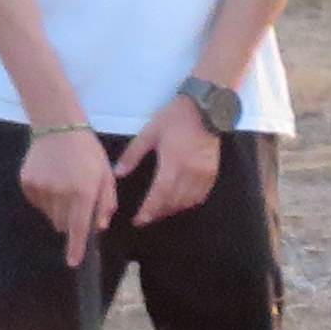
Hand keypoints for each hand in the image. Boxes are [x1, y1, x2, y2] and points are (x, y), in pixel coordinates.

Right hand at [21, 127, 119, 266]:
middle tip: (77, 201)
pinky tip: (51, 179)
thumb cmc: (88, 152)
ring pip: (51, 215)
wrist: (58, 126)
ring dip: (59, 209)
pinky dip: (46, 198)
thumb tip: (98, 227)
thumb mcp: (105, 176)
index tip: (73, 263)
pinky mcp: (27, 183)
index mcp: (83, 192)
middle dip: (72, 221)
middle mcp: (60, 193)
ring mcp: (41, 188)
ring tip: (64, 185)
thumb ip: (105, 203)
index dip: (76, 247)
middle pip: (64, 224)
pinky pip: (38, 203)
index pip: (78, 227)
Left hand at [129, 104, 223, 225]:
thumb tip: (118, 174)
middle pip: (173, 202)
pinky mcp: (212, 174)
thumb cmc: (175, 118)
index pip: (159, 195)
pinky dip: (188, 204)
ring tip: (160, 212)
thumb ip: (133, 155)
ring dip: (172, 210)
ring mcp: (204, 174)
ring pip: (187, 202)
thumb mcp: (149, 132)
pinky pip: (200, 197)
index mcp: (173, 162)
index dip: (148, 211)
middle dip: (158, 213)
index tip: (138, 220)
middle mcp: (191, 172)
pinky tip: (178, 203)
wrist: (206, 109)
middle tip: (146, 218)